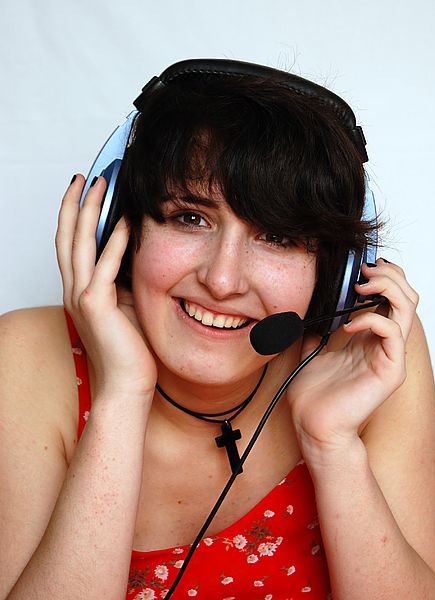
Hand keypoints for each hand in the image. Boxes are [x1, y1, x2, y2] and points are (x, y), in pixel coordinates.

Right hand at [55, 175, 156, 398]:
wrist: (126, 385)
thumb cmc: (128, 350)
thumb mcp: (125, 305)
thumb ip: (123, 280)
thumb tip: (134, 254)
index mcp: (80, 290)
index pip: (72, 245)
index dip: (75, 215)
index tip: (85, 192)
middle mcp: (74, 290)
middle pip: (67, 236)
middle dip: (76, 203)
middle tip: (87, 177)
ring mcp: (82, 297)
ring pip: (79, 244)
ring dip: (89, 211)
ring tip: (100, 184)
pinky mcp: (96, 305)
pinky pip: (105, 265)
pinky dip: (113, 240)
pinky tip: (123, 219)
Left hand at [286, 259, 418, 456]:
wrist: (313, 425)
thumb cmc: (314, 394)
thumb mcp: (312, 349)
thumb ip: (318, 327)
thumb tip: (310, 306)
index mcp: (369, 337)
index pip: (391, 297)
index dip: (382, 276)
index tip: (361, 266)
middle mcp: (384, 344)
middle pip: (406, 296)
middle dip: (389, 275)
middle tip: (364, 272)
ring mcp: (390, 356)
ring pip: (408, 308)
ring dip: (387, 288)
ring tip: (362, 287)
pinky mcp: (390, 370)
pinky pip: (393, 333)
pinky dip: (372, 320)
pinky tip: (347, 325)